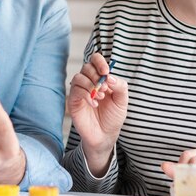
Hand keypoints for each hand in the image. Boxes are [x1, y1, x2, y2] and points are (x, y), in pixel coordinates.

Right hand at [67, 53, 127, 175]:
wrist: (105, 135)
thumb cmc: (113, 117)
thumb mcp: (122, 101)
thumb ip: (120, 86)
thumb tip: (109, 77)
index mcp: (101, 78)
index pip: (96, 60)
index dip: (99, 62)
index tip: (106, 71)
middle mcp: (89, 81)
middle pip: (86, 67)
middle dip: (96, 76)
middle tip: (104, 89)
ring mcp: (80, 90)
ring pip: (79, 77)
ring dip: (90, 85)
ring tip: (100, 97)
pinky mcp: (73, 100)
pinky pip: (75, 90)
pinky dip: (86, 95)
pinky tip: (94, 104)